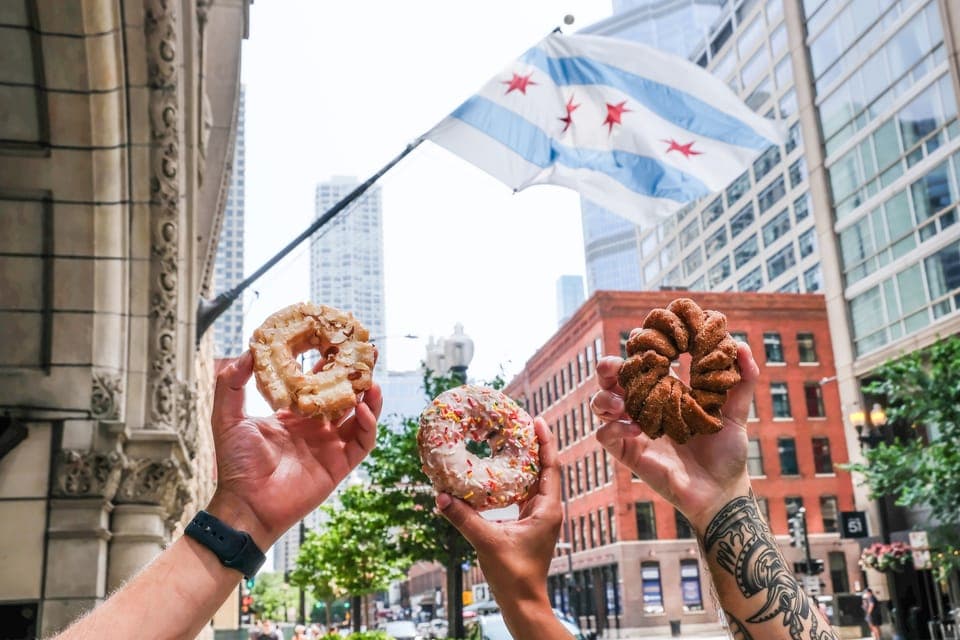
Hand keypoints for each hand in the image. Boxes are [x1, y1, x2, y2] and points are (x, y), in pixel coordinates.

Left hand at [207, 351, 382, 547]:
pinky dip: (368, 424)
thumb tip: (245, 351)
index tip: (335, 340)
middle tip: (367, 352)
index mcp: (293, 415)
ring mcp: (329, 445)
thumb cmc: (235, 464)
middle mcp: (315, 427)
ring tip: (372, 379)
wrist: (246, 503)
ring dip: (369, 397)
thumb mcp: (227, 417)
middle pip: (344, 395)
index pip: (317, 382)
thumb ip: (230, 384)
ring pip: (359, 416)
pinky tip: (364, 409)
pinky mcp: (340, 464)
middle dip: (357, 374)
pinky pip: (362, 441)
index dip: (329, 362)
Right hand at [435, 418, 561, 605]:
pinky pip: (525, 493)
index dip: (546, 441)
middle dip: (534, 445)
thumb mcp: (487, 542)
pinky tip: (500, 472)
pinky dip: (516, 479)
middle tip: (519, 423)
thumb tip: (441, 496)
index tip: (537, 419)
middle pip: (545, 469)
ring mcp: (539, 517)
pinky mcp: (530, 524)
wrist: (523, 602)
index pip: (551, 467)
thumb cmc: (513, 575)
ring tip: (510, 440)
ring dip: (526, 461)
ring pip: (535, 481)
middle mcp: (548, 509)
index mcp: (547, 509)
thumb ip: (464, 518)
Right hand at [590, 341, 759, 531]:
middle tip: (614, 365)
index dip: (635, 350)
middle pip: (612, 381)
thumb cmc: (727, 452)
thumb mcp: (736, 413)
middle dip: (607, 368)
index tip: (642, 338)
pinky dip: (612, 428)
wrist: (722, 490)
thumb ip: (742, 381)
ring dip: (603, 398)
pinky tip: (635, 428)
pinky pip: (605, 436)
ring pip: (600, 406)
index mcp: (665, 392)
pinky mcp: (628, 453)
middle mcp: (644, 407)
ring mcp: (633, 430)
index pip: (640, 364)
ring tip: (620, 403)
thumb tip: (740, 345)